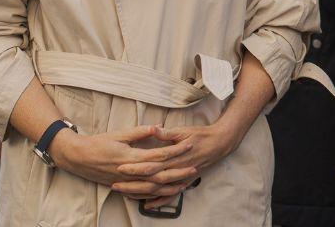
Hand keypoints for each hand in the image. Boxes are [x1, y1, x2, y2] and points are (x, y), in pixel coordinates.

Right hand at [52, 125, 193, 188]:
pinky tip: (164, 194)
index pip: (159, 155)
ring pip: (153, 188)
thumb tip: (158, 126)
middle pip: (160, 175)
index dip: (176, 150)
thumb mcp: (119, 134)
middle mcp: (131, 172)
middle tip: (195, 167)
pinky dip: (154, 196)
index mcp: (131, 157)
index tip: (190, 144)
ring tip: (185, 183)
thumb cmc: (98, 143)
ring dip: (170, 186)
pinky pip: (141, 195)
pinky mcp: (122, 187)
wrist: (77, 157)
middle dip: (179, 172)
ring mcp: (126, 182)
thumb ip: (139, 132)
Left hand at [111, 123, 240, 207]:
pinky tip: (147, 205)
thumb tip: (154, 129)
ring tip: (125, 194)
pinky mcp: (185, 182)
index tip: (120, 168)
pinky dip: (159, 201)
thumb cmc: (200, 135)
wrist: (219, 144)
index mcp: (174, 156)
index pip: (150, 164)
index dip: (135, 167)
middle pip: (151, 180)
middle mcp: (176, 170)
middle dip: (132, 183)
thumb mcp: (183, 130)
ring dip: (141, 193)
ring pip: (158, 190)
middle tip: (115, 184)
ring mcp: (181, 178)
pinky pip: (170, 195)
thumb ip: (167, 133)